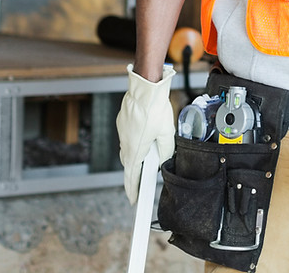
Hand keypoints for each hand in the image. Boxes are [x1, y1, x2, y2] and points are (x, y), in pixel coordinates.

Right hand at [117, 64, 175, 203]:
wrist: (145, 88)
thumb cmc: (155, 108)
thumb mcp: (167, 133)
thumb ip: (166, 149)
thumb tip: (165, 158)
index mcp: (135, 149)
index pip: (132, 176)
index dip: (133, 190)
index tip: (134, 200)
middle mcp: (125, 143)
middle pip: (129, 164)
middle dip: (135, 174)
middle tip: (142, 183)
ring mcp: (122, 132)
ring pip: (127, 150)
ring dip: (136, 156)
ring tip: (147, 158)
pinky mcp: (122, 123)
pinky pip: (127, 137)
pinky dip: (134, 142)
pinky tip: (145, 138)